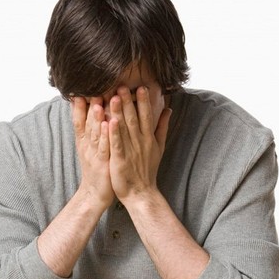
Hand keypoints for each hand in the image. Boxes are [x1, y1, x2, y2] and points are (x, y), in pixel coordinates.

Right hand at [71, 96, 113, 208]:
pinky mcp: (103, 162)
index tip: (81, 88)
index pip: (80, 119)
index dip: (80, 105)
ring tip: (97, 101)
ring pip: (94, 132)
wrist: (96, 193)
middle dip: (89, 104)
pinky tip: (106, 124)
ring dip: (95, 117)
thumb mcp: (92, 148)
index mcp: (85, 140)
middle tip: (92, 87)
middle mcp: (87, 145)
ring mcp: (94, 153)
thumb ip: (92, 130)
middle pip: (87, 122)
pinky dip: (104, 135)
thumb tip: (95, 112)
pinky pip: (103, 147)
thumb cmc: (98, 168)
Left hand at [108, 86, 171, 204]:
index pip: (146, 116)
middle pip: (134, 118)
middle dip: (128, 102)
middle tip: (123, 85)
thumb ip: (162, 127)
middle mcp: (140, 142)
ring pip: (124, 128)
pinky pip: (117, 144)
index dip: (143, 101)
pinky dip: (114, 133)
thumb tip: (168, 110)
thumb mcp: (159, 147)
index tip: (141, 87)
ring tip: (114, 96)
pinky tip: (110, 122)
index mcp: (148, 138)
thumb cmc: (147, 170)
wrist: (141, 193)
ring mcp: (130, 150)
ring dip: (120, 112)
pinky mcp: (120, 160)